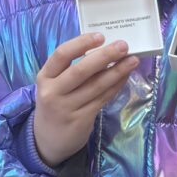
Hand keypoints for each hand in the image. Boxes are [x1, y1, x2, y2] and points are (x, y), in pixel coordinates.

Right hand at [33, 33, 139, 167]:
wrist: (47, 140)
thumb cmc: (55, 103)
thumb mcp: (54, 85)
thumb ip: (70, 69)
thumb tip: (103, 48)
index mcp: (44, 77)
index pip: (61, 55)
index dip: (81, 44)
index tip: (100, 36)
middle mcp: (53, 92)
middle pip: (81, 71)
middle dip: (105, 56)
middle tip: (124, 46)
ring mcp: (67, 108)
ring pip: (96, 86)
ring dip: (117, 71)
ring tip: (132, 60)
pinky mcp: (81, 120)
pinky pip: (102, 99)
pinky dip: (115, 86)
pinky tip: (125, 76)